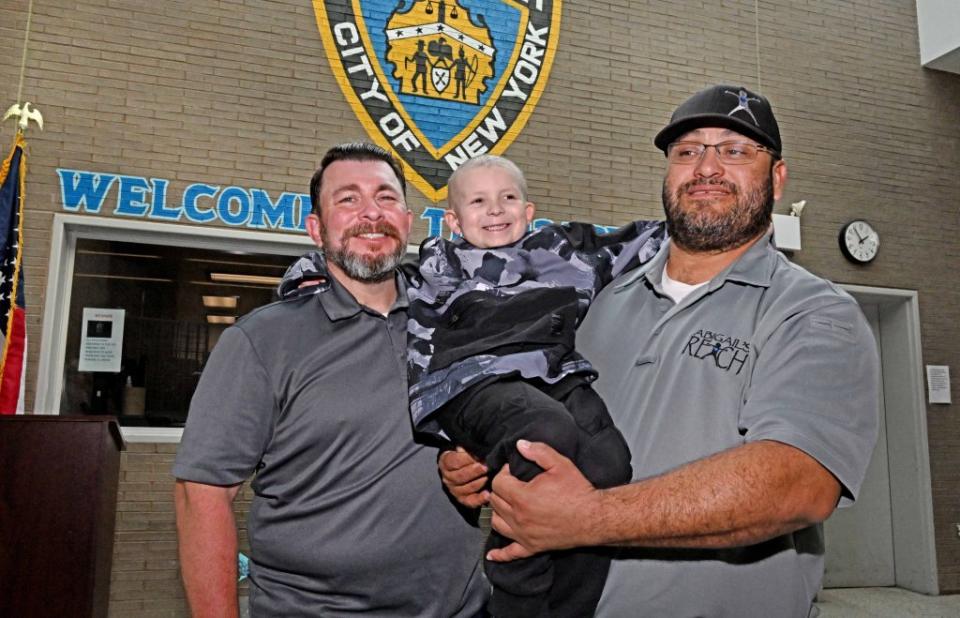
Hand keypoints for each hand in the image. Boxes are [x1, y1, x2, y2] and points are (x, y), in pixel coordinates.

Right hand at [439, 447, 489, 507]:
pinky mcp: (461, 499)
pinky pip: (469, 501)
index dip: (466, 459)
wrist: (459, 468)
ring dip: (477, 483)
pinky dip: (479, 499)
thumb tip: (474, 449)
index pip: (454, 461)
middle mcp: (447, 478)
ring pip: (464, 489)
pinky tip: (487, 494)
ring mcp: (454, 490)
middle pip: (459, 476)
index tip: (478, 456)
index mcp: (446, 464)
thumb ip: (466, 449)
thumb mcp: (462, 449)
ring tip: (487, 478)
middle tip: (485, 467)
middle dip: (473, 472)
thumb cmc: (463, 456)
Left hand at [487, 440, 598, 561]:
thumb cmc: (578, 491)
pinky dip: (499, 554)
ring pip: (496, 523)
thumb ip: (538, 452)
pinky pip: (510, 553)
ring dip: (498, 511)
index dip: (504, 473)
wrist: (594, 518)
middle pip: (495, 502)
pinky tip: (491, 555)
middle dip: (500, 490)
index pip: (498, 483)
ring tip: (507, 503)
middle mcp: (519, 518)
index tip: (514, 470)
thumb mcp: (560, 464)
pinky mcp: (532, 547)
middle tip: (512, 483)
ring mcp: (524, 535)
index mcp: (522, 497)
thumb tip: (519, 445)